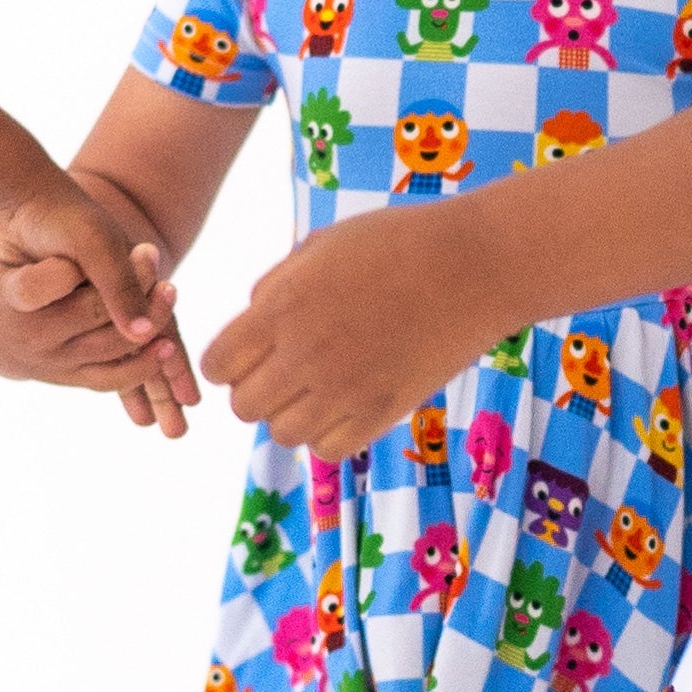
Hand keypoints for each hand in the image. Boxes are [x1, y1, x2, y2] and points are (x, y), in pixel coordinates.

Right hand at [0, 203, 198, 434]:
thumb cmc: (1, 264)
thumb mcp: (7, 240)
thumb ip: (44, 240)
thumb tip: (95, 255)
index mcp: (7, 297)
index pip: (34, 287)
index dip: (63, 271)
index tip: (86, 253)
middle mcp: (27, 337)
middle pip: (91, 314)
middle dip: (129, 284)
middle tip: (152, 254)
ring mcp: (48, 364)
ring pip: (110, 347)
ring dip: (148, 320)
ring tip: (168, 290)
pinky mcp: (67, 379)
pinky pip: (112, 379)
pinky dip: (143, 363)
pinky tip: (167, 340)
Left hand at [202, 210, 502, 458]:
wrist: (475, 265)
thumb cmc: (398, 242)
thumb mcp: (320, 245)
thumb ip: (275, 287)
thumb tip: (251, 321)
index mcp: (281, 307)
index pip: (216, 365)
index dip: (228, 361)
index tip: (252, 352)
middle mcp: (303, 353)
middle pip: (244, 406)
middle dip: (258, 389)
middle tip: (289, 369)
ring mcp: (343, 389)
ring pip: (282, 433)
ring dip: (293, 414)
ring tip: (321, 386)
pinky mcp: (381, 413)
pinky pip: (327, 449)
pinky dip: (329, 433)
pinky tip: (348, 402)